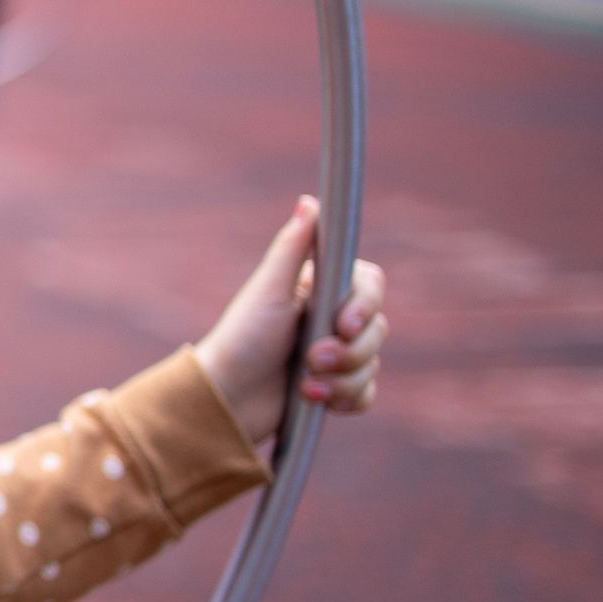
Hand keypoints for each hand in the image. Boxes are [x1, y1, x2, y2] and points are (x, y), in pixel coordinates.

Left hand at [192, 196, 387, 450]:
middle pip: (376, 329)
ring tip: (304, 386)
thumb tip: (309, 202)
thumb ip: (292, 248)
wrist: (226, 398)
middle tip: (309, 359)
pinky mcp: (336, 388)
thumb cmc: (242, 339)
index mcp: (318, 289)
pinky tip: (314, 400)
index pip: (369, 286)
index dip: (364, 305)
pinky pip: (365, 393)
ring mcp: (336, 354)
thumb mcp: (267, 291)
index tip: (345, 324)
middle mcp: (331, 318)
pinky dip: (345, 399)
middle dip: (346, 352)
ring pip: (372, 364)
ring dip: (342, 379)